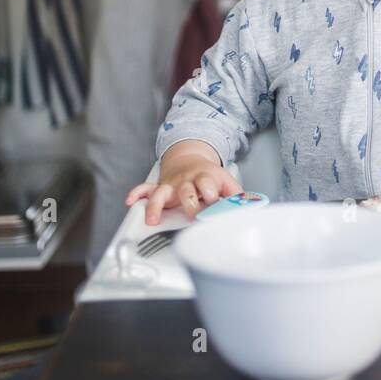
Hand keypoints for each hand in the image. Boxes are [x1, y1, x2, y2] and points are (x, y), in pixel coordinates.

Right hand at [125, 152, 242, 224]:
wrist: (191, 159)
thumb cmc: (209, 177)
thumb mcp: (227, 182)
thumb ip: (237, 196)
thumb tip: (249, 209)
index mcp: (205, 178)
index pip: (208, 185)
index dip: (211, 195)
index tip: (214, 205)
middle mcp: (187, 181)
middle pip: (186, 191)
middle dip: (189, 202)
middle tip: (192, 214)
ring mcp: (171, 185)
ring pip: (161, 193)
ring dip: (156, 205)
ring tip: (152, 219)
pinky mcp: (160, 188)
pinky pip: (145, 189)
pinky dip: (137, 194)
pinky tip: (131, 202)